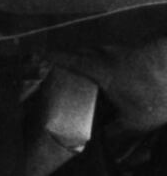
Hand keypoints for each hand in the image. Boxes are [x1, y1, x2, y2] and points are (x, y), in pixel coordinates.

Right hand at [51, 38, 166, 133]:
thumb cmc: (153, 94)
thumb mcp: (135, 121)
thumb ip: (115, 131)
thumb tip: (101, 141)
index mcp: (100, 69)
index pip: (70, 59)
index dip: (52, 56)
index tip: (36, 53)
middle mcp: (106, 54)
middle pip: (81, 52)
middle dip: (67, 58)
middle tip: (56, 67)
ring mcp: (119, 49)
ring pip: (95, 51)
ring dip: (85, 58)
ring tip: (80, 71)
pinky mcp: (131, 50)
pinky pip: (107, 53)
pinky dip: (99, 60)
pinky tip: (106, 73)